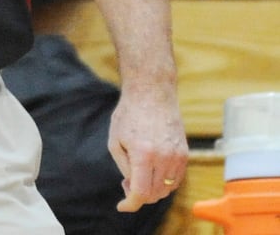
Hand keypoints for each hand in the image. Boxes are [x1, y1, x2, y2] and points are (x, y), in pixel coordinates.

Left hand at [107, 84, 188, 210]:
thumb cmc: (128, 115)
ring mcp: (177, 157)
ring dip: (152, 189)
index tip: (122, 206)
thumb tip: (132, 187)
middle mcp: (164, 158)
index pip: (141, 193)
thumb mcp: (115, 141)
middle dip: (139, 194)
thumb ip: (124, 168)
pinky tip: (152, 169)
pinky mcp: (184, 154)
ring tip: (138, 173)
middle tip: (126, 182)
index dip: (130, 204)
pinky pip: (175, 179)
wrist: (152, 94)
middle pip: (154, 194)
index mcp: (143, 154)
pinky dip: (163, 181)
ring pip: (166, 189)